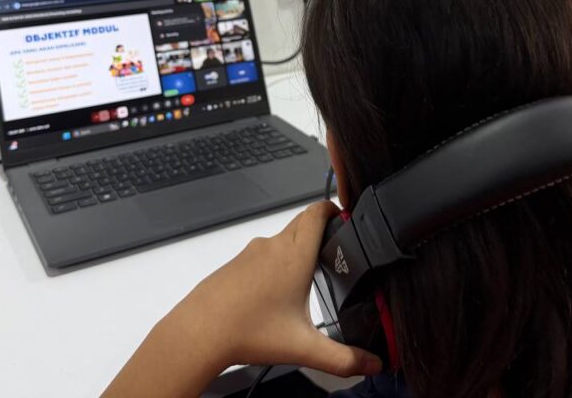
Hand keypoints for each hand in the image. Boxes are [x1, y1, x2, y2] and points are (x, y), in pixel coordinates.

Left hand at [169, 201, 381, 376]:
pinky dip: (275, 264)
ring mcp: (251, 253)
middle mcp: (273, 246)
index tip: (345, 216)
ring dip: (296, 248)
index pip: (318, 213)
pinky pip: (261, 254)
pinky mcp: (235, 264)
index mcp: (295, 255)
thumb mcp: (303, 347)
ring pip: (280, 239)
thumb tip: (371, 363)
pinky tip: (276, 292)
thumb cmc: (247, 331)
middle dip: (320, 228)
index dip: (334, 209)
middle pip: (301, 222)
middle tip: (335, 246)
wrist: (200, 331)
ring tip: (309, 275)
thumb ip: (343, 358)